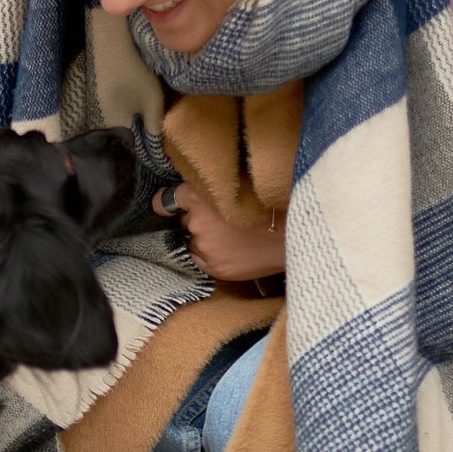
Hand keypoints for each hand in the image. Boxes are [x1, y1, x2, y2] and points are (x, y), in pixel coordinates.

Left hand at [168, 184, 284, 282]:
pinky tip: (231, 249)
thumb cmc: (270, 208)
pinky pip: (201, 258)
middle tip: (223, 218)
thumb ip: (215, 186)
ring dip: (205, 238)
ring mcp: (205, 247)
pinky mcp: (213, 267)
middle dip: (198, 219)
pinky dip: (211, 254)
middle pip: (186, 220)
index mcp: (202, 196)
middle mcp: (198, 222)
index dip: (167, 201)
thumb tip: (198, 187)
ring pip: (194, 241)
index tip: (162, 205)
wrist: (290, 237)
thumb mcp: (240, 185)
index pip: (171, 198)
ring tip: (232, 235)